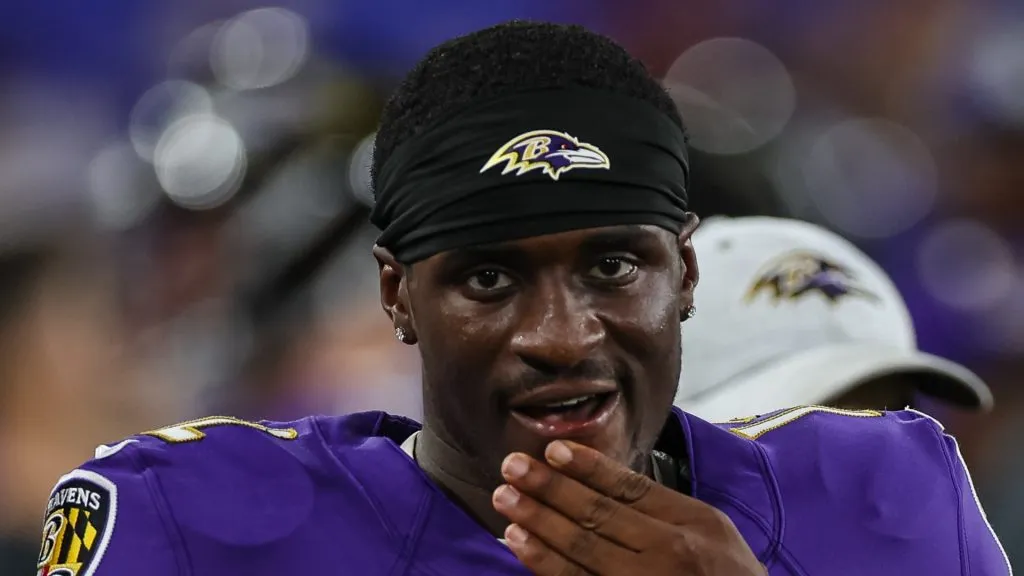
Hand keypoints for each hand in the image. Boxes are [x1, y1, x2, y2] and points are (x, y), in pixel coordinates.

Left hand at [492, 440, 766, 574]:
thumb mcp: (712, 533)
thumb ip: (665, 508)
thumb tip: (602, 481)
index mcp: (693, 523)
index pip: (631, 488)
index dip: (588, 467)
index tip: (552, 450)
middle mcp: (671, 554)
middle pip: (599, 515)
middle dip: (549, 489)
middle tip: (511, 467)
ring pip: (582, 551)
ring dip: (538, 522)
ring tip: (506, 500)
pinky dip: (546, 564)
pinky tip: (521, 545)